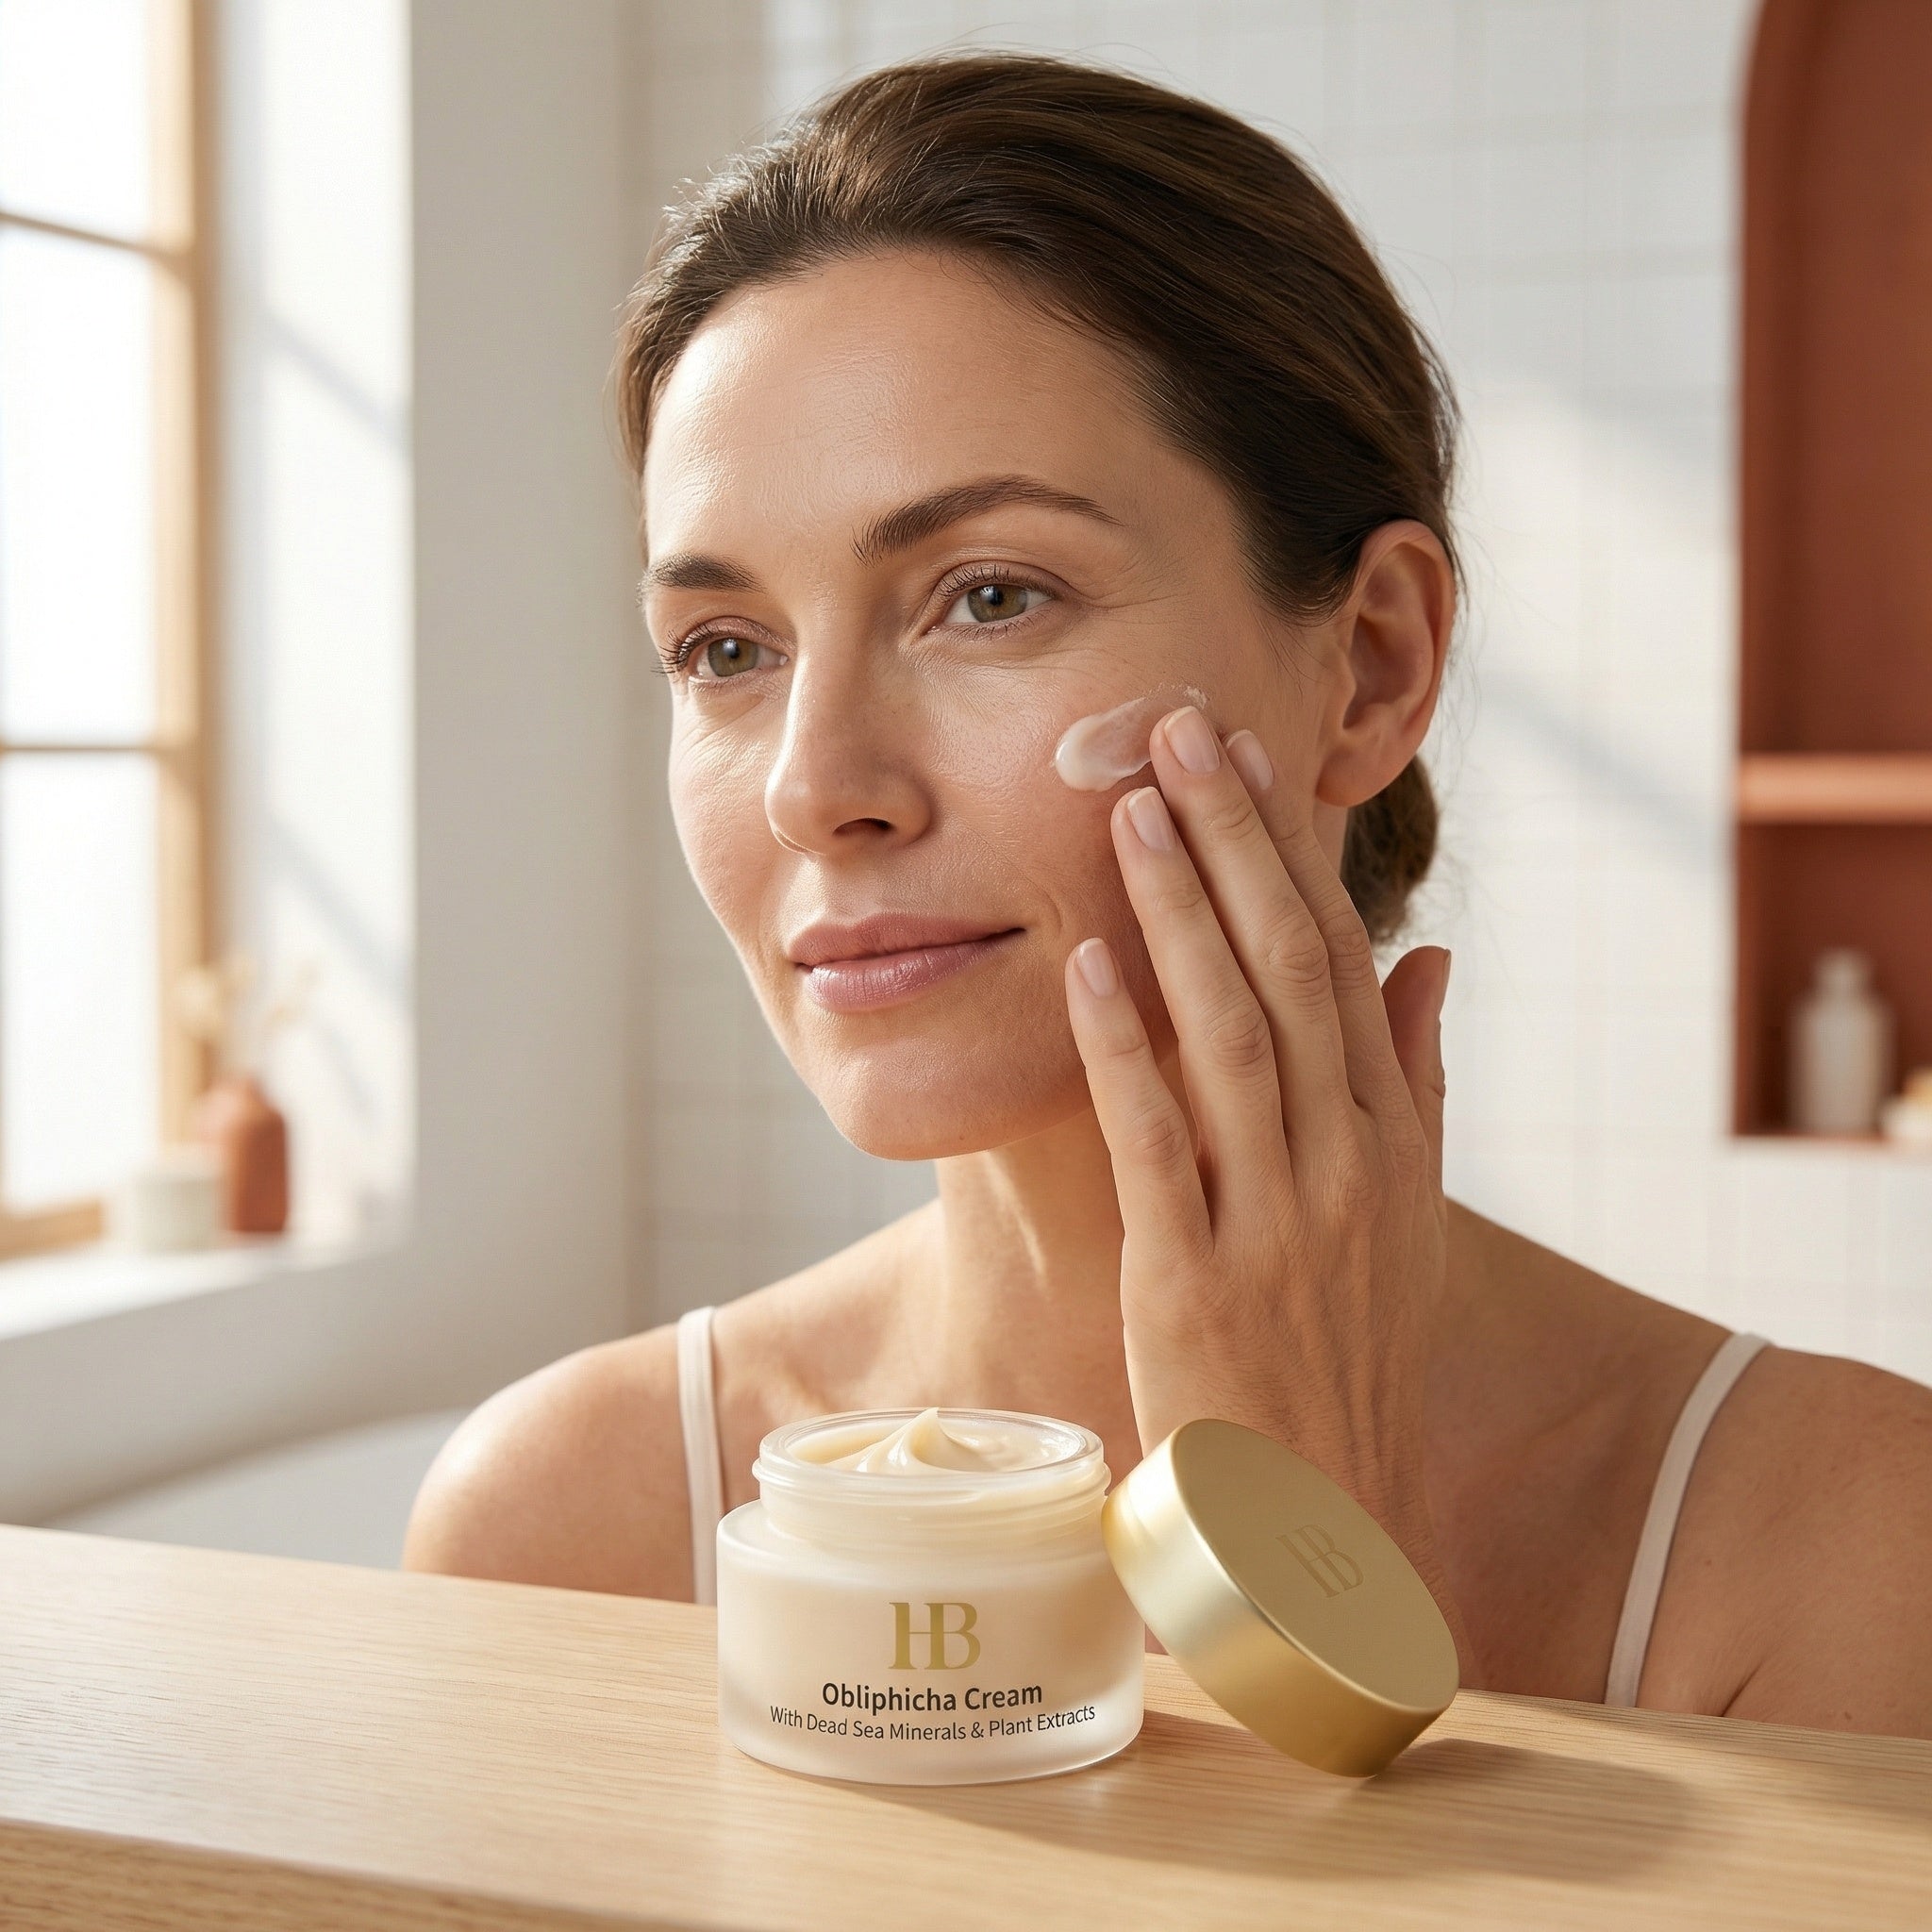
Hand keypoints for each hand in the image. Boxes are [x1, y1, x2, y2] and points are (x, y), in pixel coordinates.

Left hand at [1063, 703, 1460, 1642]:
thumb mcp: (1408, 1212)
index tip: (1249, 758)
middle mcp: (1345, 1163)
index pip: (1342, 963)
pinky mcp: (1195, 1278)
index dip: (1292, 853)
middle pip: (1289, 971)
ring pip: (1229, 1035)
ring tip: (1131, 809)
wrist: (1327, 1515)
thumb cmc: (1351, 1350)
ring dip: (1179, 914)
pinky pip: (1159, 1141)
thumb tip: (1429, 953)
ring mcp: (1275, 1220)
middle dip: (1234, 844)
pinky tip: (1090, 964)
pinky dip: (1125, 1048)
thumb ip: (1418, 1077)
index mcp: (1392, 1138)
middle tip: (1181, 731)